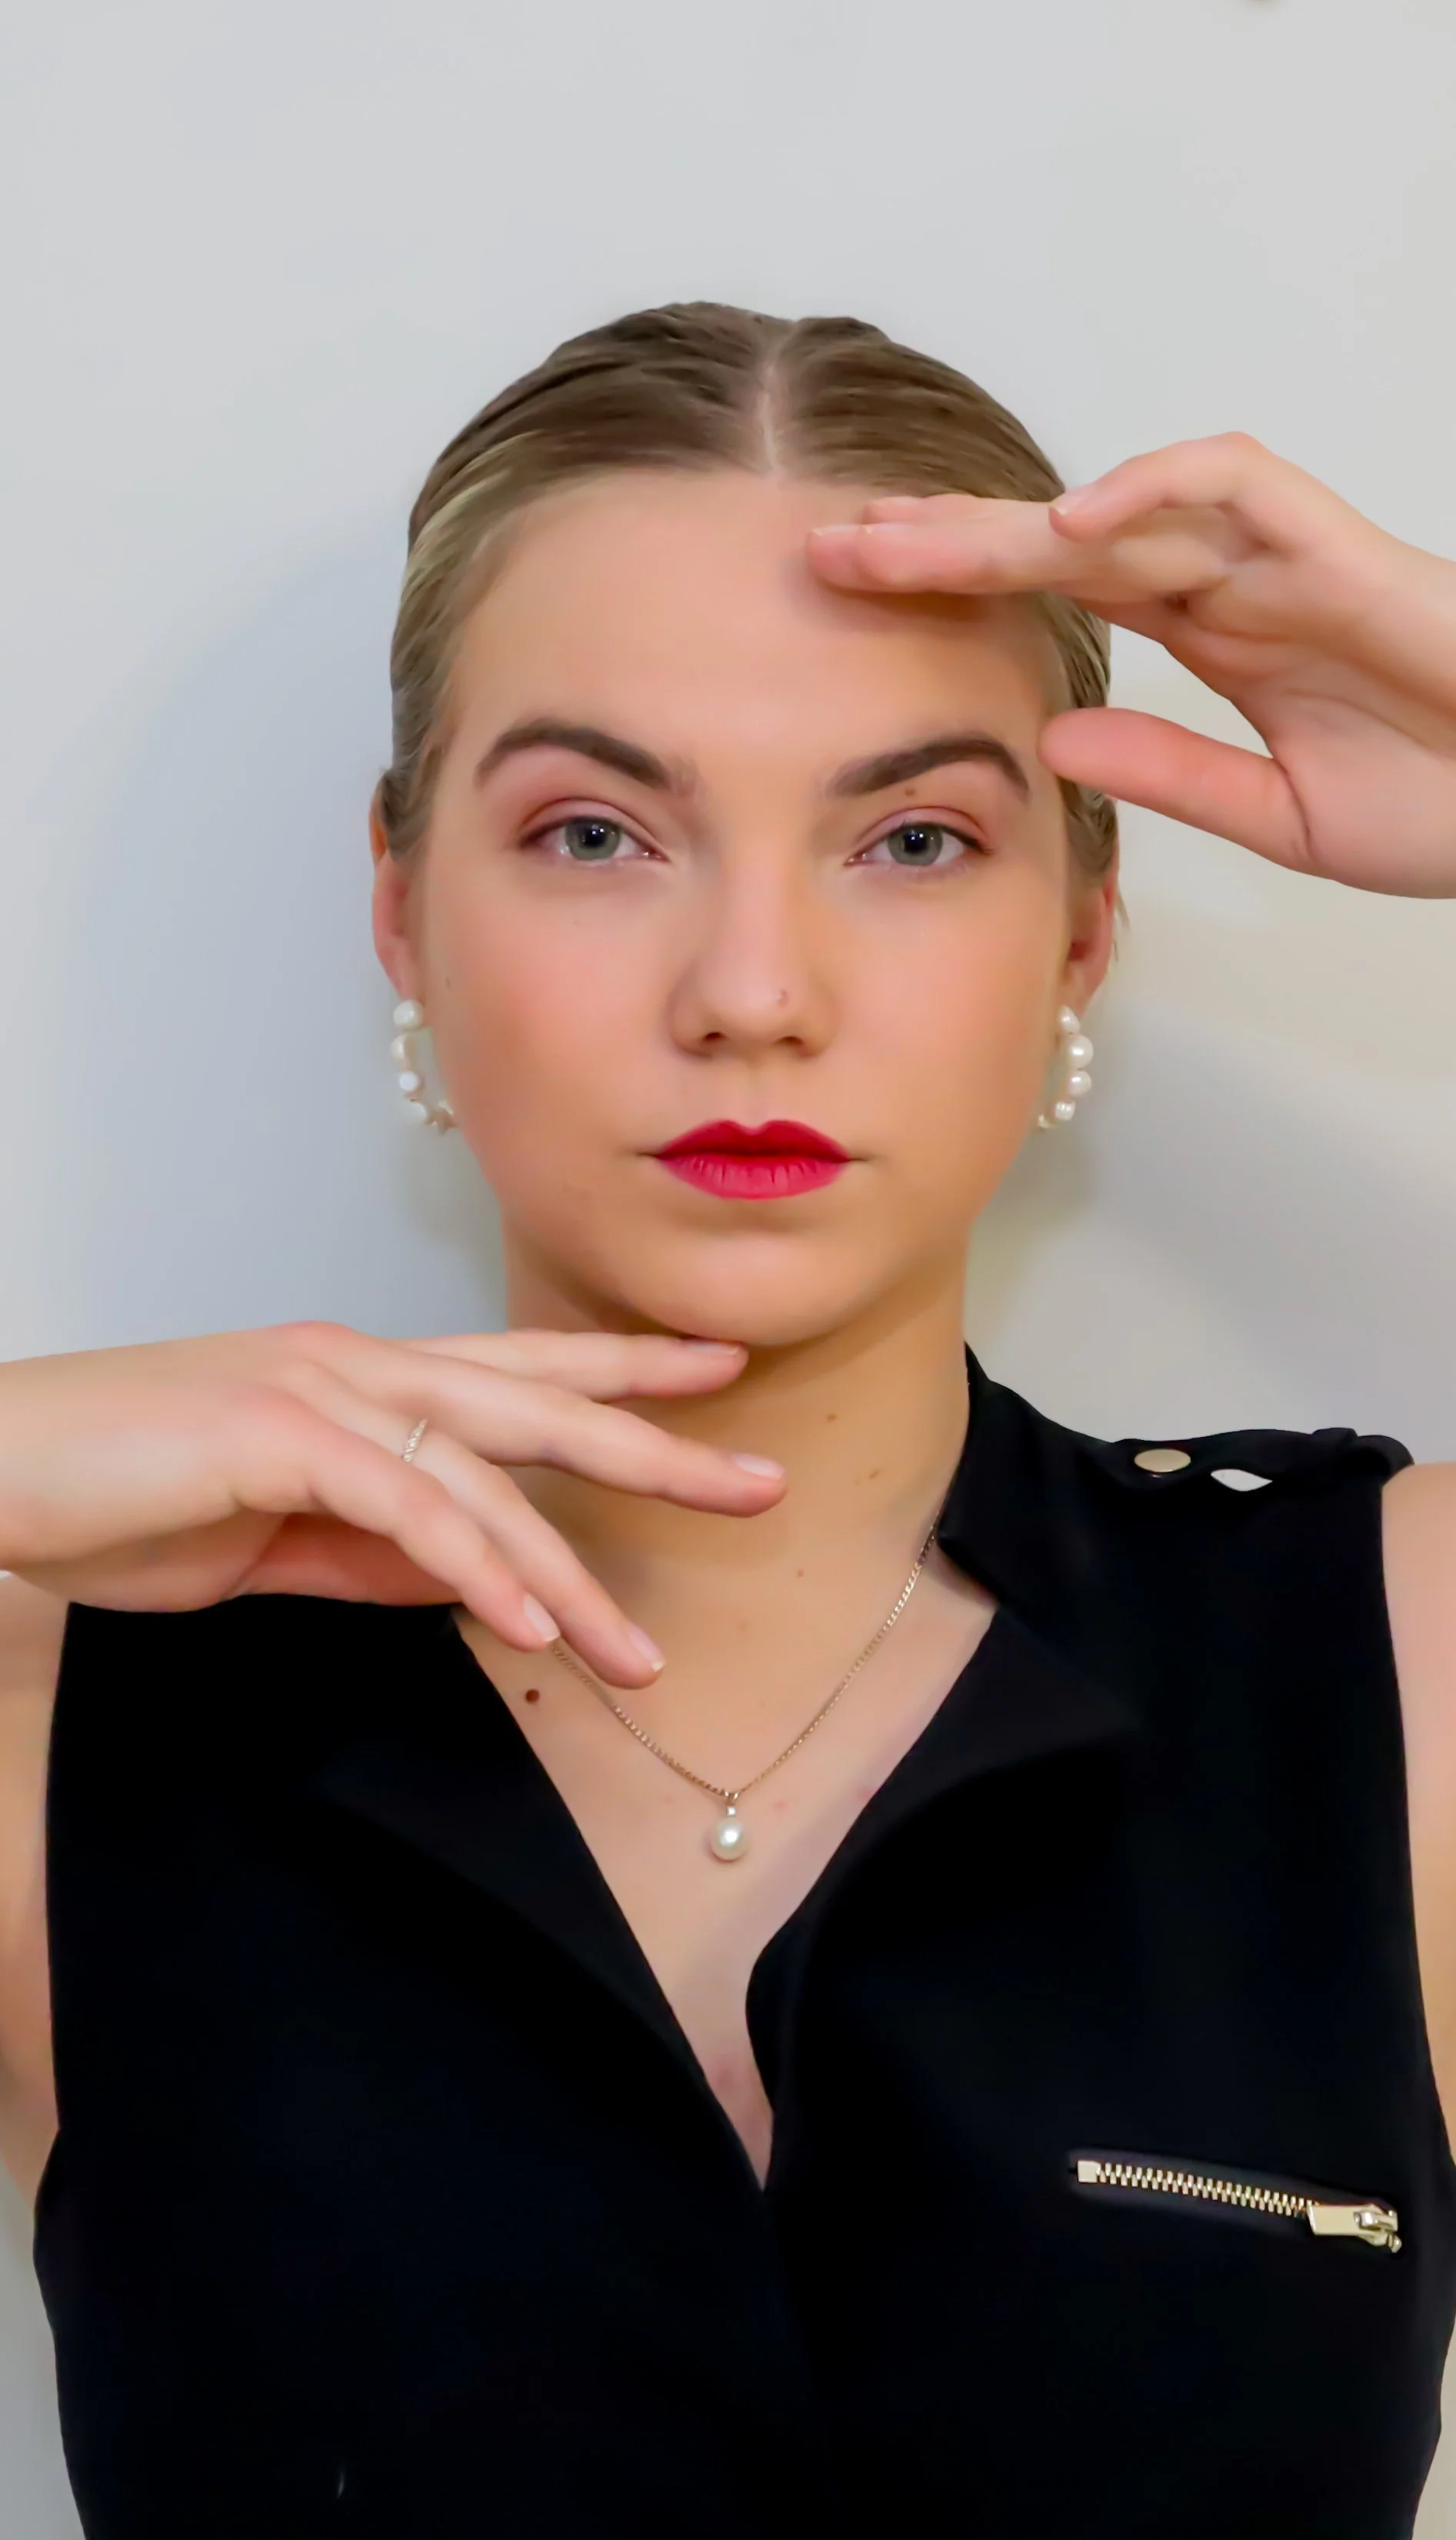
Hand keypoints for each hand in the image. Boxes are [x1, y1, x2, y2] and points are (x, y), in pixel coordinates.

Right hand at [0, 1324, 780, 1685]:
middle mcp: (359, 1371)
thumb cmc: (118, 1494)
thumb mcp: (275, 1535)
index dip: (621, 1375)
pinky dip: (477, 1566)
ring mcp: (321, 1394)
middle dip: (657, 1441)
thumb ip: (376, 1551)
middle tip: (760, 1479)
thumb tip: (478, 1581)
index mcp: (363, 1384)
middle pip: (538, 1403)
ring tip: (641, 1653)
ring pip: (485, 1474)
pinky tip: (531, 1625)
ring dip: (570, 1570)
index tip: (714, 1380)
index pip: (519, 1374)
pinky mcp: (276, 1437)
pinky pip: (406, 1508)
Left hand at [808, 434, 1455, 897]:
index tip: (862, 605)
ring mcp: (1286, 560)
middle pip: (1068, 538)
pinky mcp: (1340, 551)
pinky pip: (1239, 485)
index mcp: (1220, 638)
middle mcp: (1238, 584)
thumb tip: (1054, 735)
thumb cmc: (1448, 800)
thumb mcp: (1275, 811)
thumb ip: (1170, 772)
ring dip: (1012, 517)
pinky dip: (1153, 490)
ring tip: (906, 539)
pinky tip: (1068, 524)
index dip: (967, 590)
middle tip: (830, 549)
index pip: (1066, 593)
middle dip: (949, 541)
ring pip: (1126, 504)